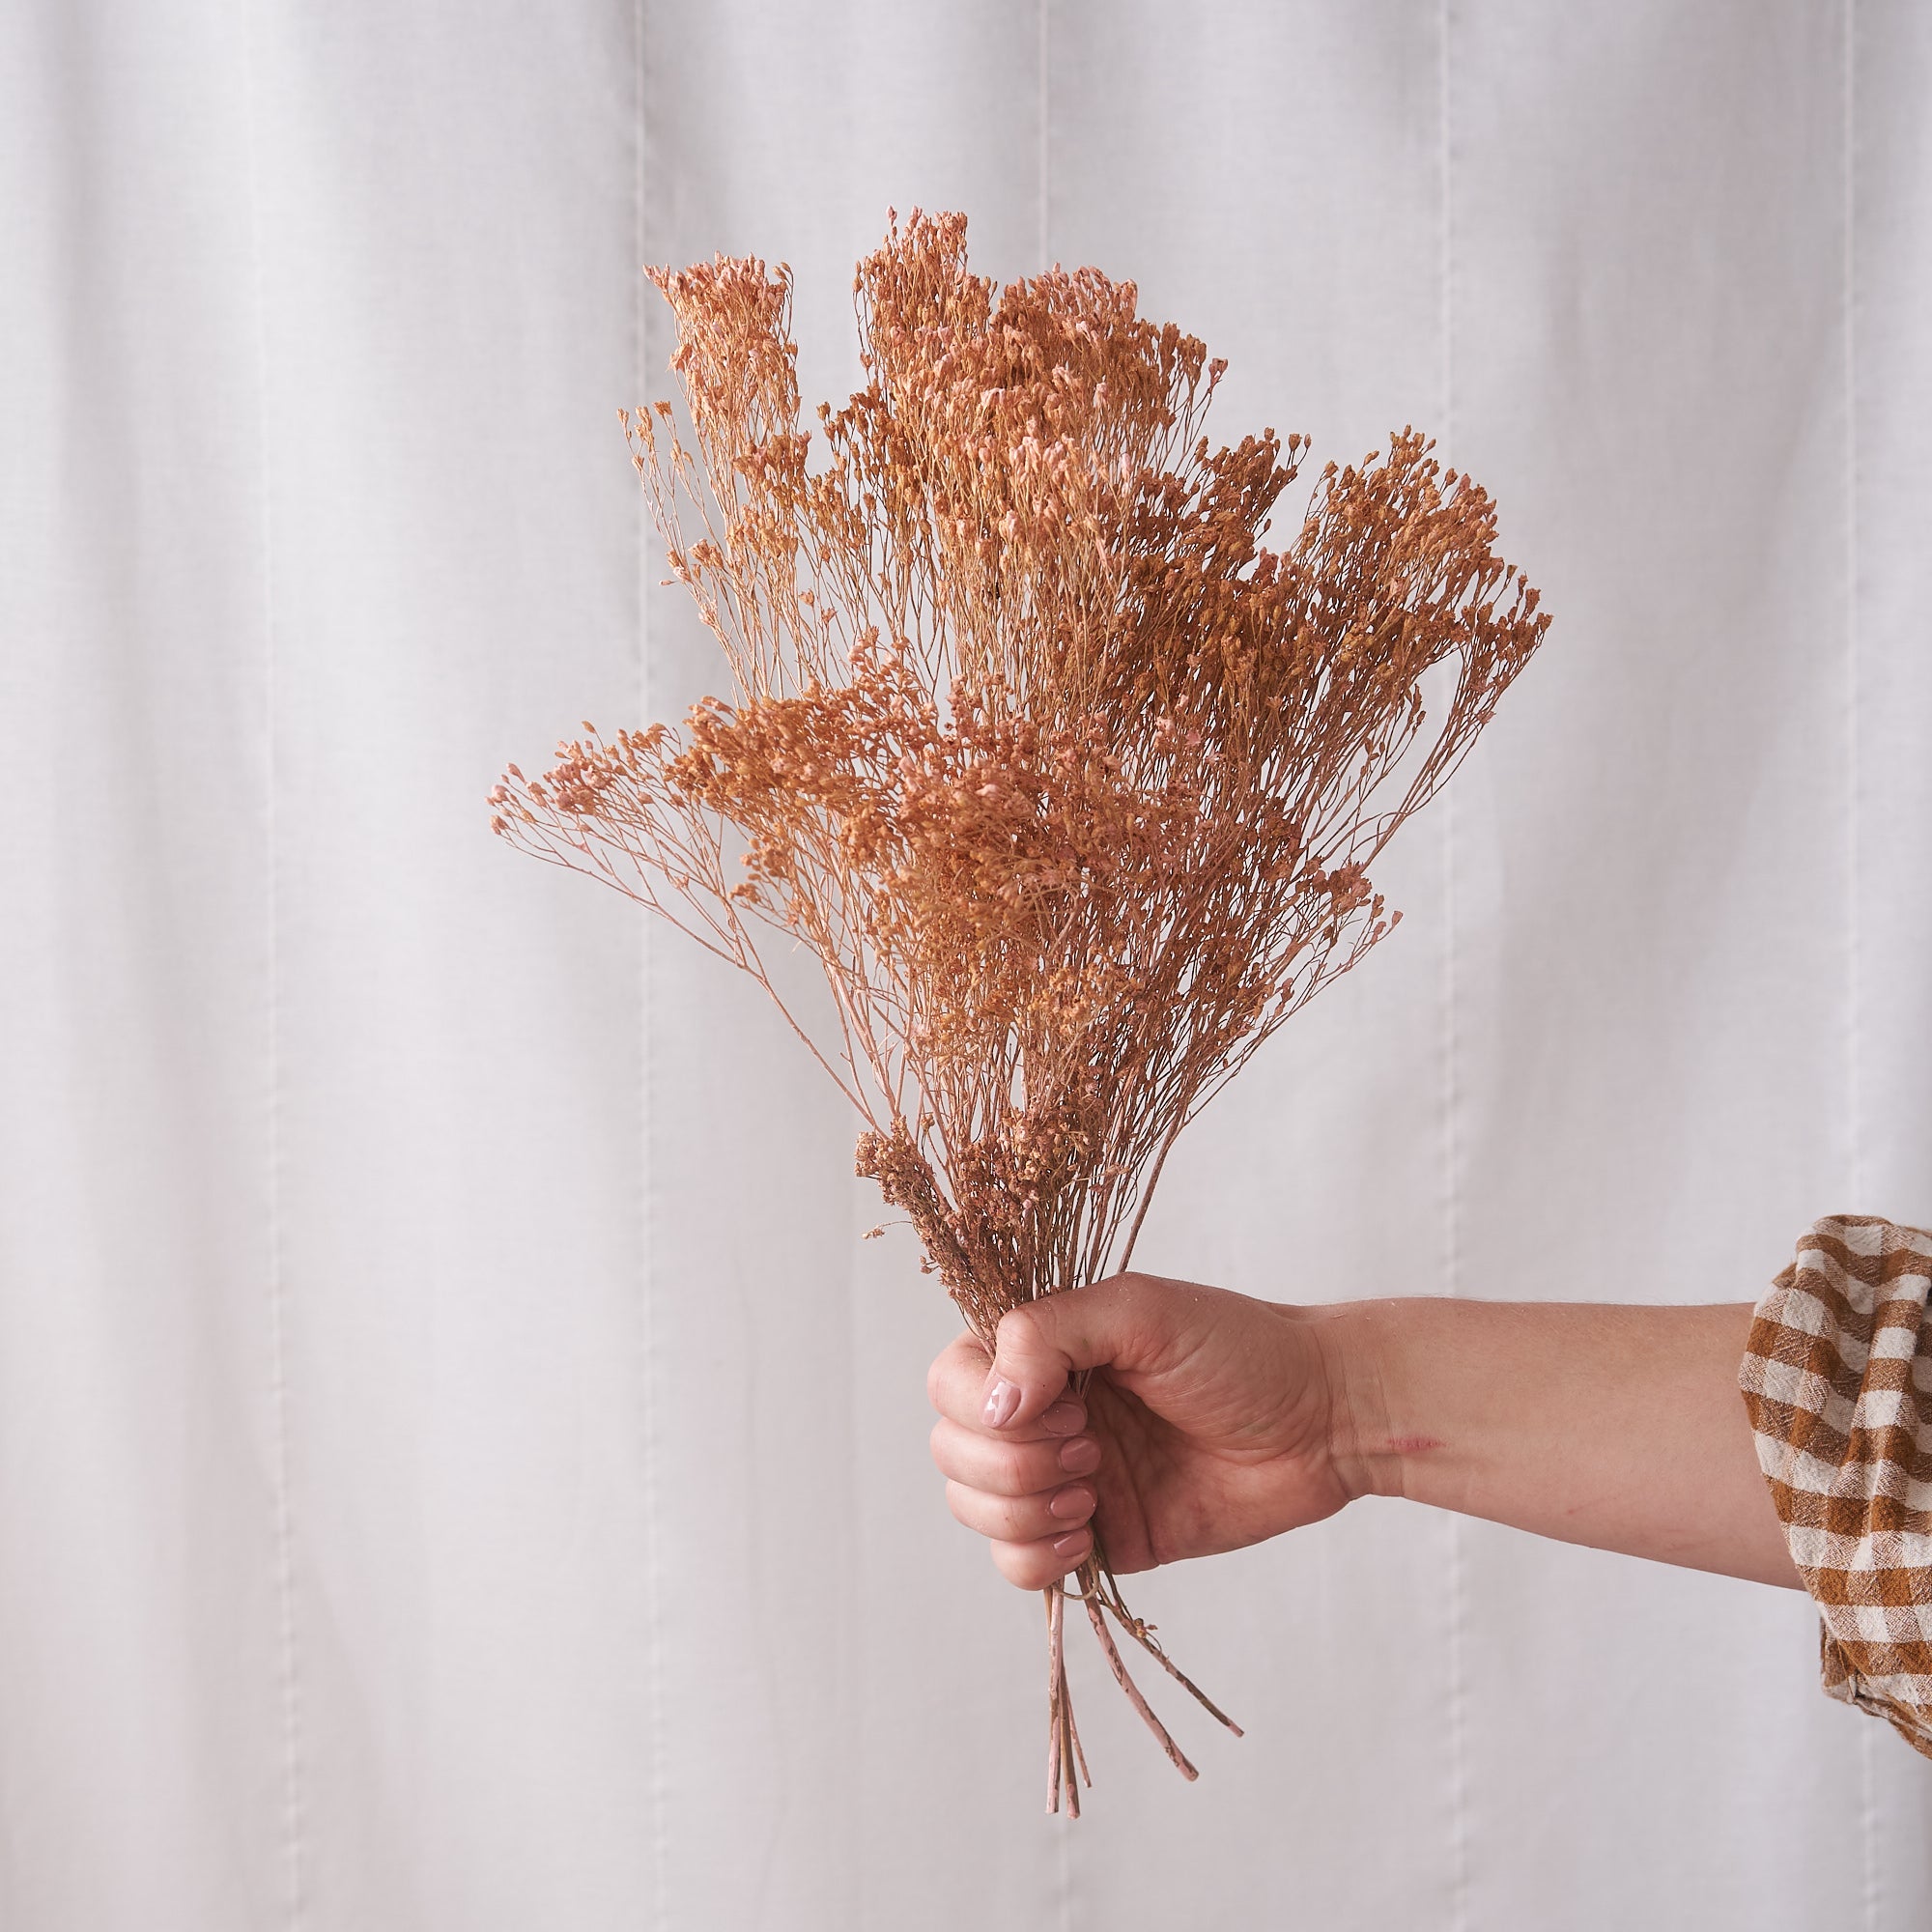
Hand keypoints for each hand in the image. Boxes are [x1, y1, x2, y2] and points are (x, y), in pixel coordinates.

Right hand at [926, 1271, 1355, 1589]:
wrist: (1321, 1423)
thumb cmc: (1240, 1350)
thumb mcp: (1141, 1312)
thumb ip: (1052, 1333)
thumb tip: (993, 1403)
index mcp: (1042, 1352)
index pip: (951, 1380)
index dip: (983, 1404)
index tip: (1065, 1407)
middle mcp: (1040, 1413)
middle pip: (952, 1450)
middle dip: (1008, 1464)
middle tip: (1092, 1449)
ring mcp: (1061, 1478)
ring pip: (974, 1511)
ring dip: (1022, 1512)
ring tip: (1094, 1490)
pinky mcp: (1094, 1538)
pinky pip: (1017, 1567)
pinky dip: (1035, 1559)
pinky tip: (1088, 1536)